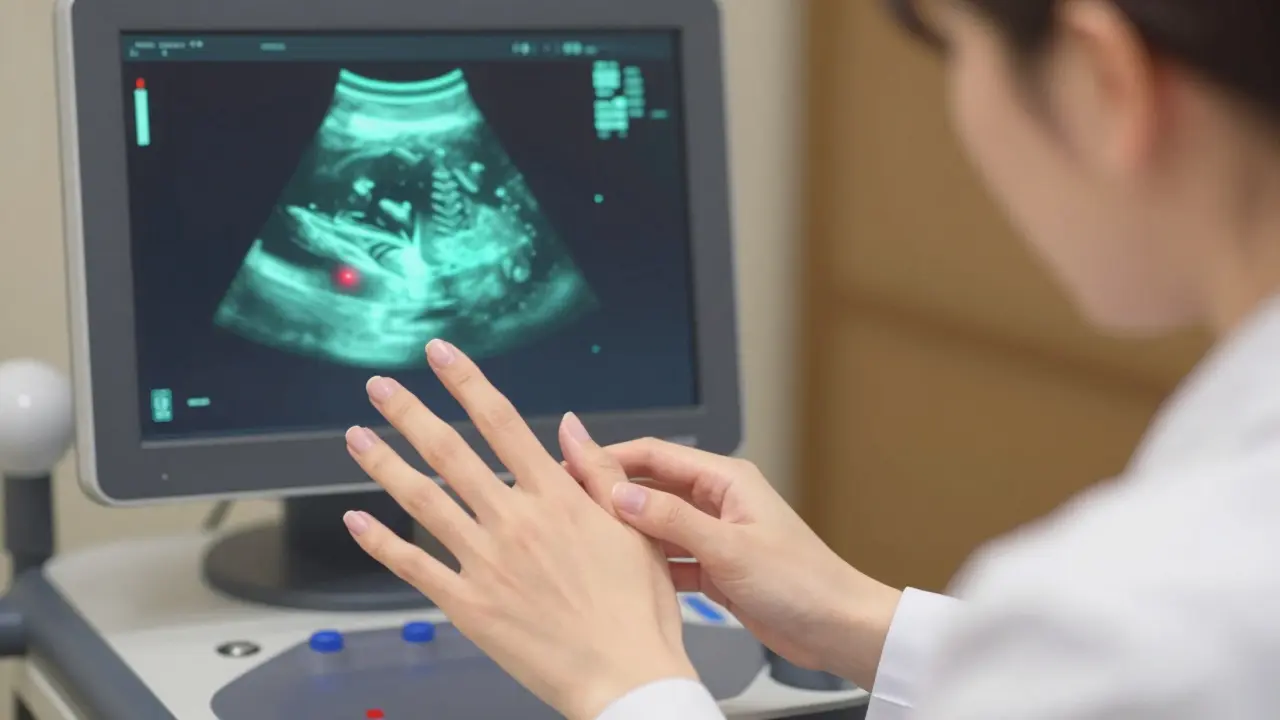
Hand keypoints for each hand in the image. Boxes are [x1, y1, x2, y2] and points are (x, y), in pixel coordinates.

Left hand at [343, 340, 696, 719]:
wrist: (626, 677)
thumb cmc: (639, 610)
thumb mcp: (634, 527)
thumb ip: (599, 473)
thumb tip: (569, 426)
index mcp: (558, 499)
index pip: (501, 422)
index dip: (466, 382)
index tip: (440, 355)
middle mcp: (516, 522)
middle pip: (450, 452)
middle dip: (409, 413)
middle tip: (380, 386)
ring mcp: (487, 563)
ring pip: (423, 501)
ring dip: (385, 463)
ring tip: (356, 436)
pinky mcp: (469, 605)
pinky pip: (414, 567)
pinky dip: (382, 542)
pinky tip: (358, 521)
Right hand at [571, 438, 901, 689]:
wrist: (836, 627)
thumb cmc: (802, 581)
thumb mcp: (729, 547)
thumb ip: (672, 520)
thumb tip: (620, 494)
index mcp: (727, 479)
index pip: (656, 455)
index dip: (612, 457)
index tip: (573, 464)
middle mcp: (719, 501)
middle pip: (653, 487)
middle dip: (613, 493)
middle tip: (569, 502)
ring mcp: (716, 535)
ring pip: (658, 525)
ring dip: (628, 531)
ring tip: (585, 539)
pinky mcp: (716, 569)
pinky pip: (671, 558)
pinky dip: (649, 564)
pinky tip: (623, 573)